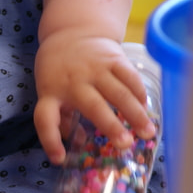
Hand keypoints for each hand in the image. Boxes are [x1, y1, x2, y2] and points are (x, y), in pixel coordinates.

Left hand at [33, 32, 156, 163]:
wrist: (70, 33)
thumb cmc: (58, 73)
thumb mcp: (49, 93)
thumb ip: (61, 119)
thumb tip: (78, 143)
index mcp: (50, 94)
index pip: (45, 119)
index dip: (51, 140)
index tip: (58, 158)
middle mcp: (72, 82)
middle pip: (93, 106)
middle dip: (110, 126)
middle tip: (125, 145)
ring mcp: (94, 68)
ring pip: (118, 93)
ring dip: (135, 114)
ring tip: (147, 132)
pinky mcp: (112, 57)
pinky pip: (129, 77)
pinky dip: (140, 94)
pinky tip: (146, 108)